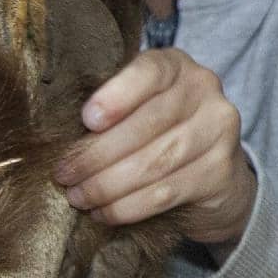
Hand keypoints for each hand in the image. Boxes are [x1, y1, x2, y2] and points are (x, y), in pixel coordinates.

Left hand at [55, 48, 255, 245]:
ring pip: (155, 162)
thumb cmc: (159, 133)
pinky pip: (166, 192)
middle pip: (148, 123)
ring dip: (108, 185)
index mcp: (177, 65)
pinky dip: (128, 207)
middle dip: (98, 153)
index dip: (117, 96)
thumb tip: (57, 134)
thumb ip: (111, 109)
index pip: (150, 71)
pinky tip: (104, 212)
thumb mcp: (138, 107)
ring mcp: (219, 130)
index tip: (86, 120)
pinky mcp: (220, 172)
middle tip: (64, 174)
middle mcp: (205, 90)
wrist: (216, 175)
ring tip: (78, 197)